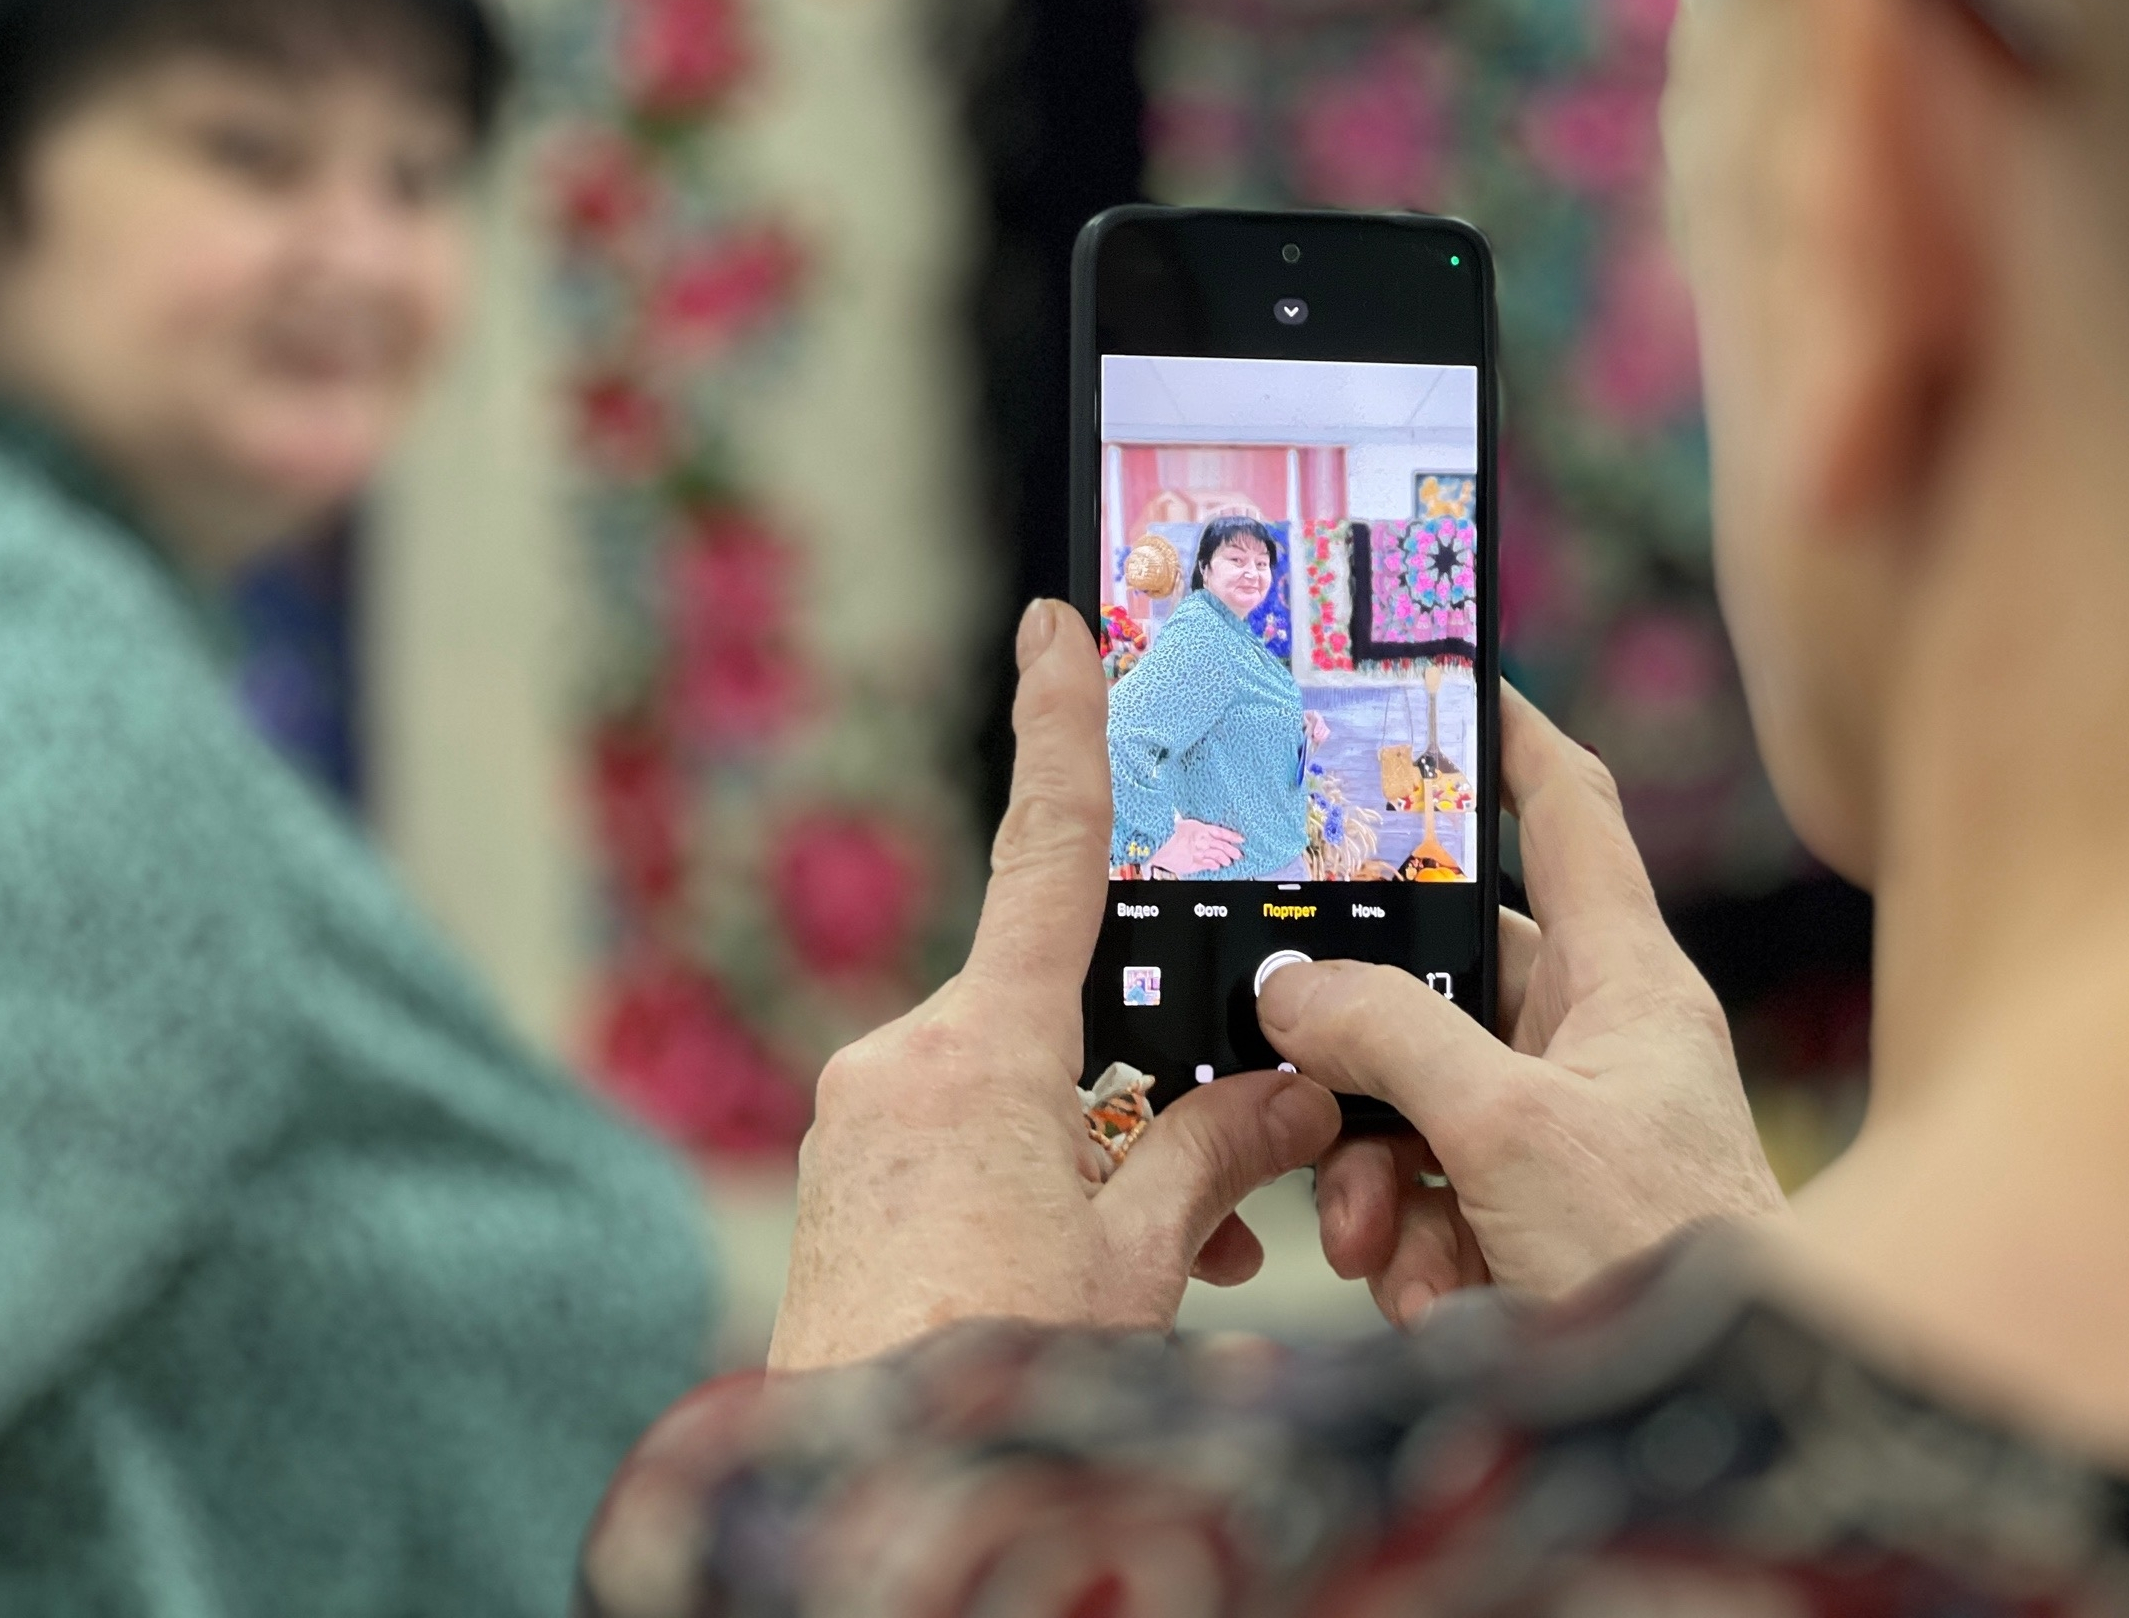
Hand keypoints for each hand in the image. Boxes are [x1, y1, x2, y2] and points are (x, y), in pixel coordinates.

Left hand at [768, 601, 1341, 1371]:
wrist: (857, 1503)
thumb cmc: (999, 1375)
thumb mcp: (1138, 1266)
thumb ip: (1216, 1161)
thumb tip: (1287, 1098)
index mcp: (980, 1056)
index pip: (1045, 856)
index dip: (1061, 729)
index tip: (1056, 625)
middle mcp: (902, 1064)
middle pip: (1053, 1017)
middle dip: (1139, 1085)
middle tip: (1213, 1188)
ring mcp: (858, 1122)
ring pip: (1015, 1090)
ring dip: (1097, 1154)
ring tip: (1171, 1268)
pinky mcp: (841, 1177)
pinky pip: (958, 1138)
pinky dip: (1034, 1180)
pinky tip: (1092, 1266)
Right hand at [1147, 816, 1243, 876]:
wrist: (1156, 843)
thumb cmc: (1165, 833)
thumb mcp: (1181, 825)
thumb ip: (1195, 830)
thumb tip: (1203, 832)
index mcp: (1198, 827)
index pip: (1220, 831)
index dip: (1231, 835)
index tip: (1240, 839)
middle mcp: (1201, 839)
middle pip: (1220, 844)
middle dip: (1230, 850)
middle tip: (1238, 854)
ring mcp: (1198, 850)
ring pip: (1216, 854)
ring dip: (1223, 858)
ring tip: (1228, 861)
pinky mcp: (1193, 862)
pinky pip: (1206, 863)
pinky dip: (1212, 865)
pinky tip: (1217, 866)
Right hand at [1257, 681, 1785, 1317]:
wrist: (1716, 1419)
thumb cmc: (1666, 1254)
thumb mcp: (1508, 1130)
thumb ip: (1393, 1039)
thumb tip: (1294, 990)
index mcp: (1624, 977)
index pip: (1565, 811)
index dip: (1503, 737)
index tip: (1440, 682)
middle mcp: (1593, 1038)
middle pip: (1443, 982)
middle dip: (1365, 1050)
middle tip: (1308, 1072)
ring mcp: (1561, 1127)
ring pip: (1416, 1097)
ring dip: (1372, 1172)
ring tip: (1381, 1240)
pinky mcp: (1531, 1209)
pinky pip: (1430, 1187)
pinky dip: (1407, 1241)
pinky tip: (1427, 1293)